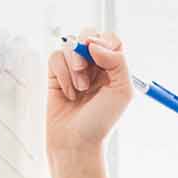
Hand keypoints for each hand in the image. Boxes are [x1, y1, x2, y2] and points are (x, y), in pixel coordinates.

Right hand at [45, 30, 130, 177]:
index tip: (99, 55)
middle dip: (84, 48)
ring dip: (74, 66)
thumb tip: (94, 44)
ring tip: (79, 89)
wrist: (76, 142)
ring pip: (70, 46)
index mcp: (115, 69)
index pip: (111, 40)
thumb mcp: (122, 92)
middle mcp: (96, 66)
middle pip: (89, 35)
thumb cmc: (101, 122)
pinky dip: (61, 73)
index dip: (103, 41)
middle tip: (84, 69)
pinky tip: (67, 93)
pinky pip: (55, 57)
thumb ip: (117, 62)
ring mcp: (75, 69)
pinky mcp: (56, 75)